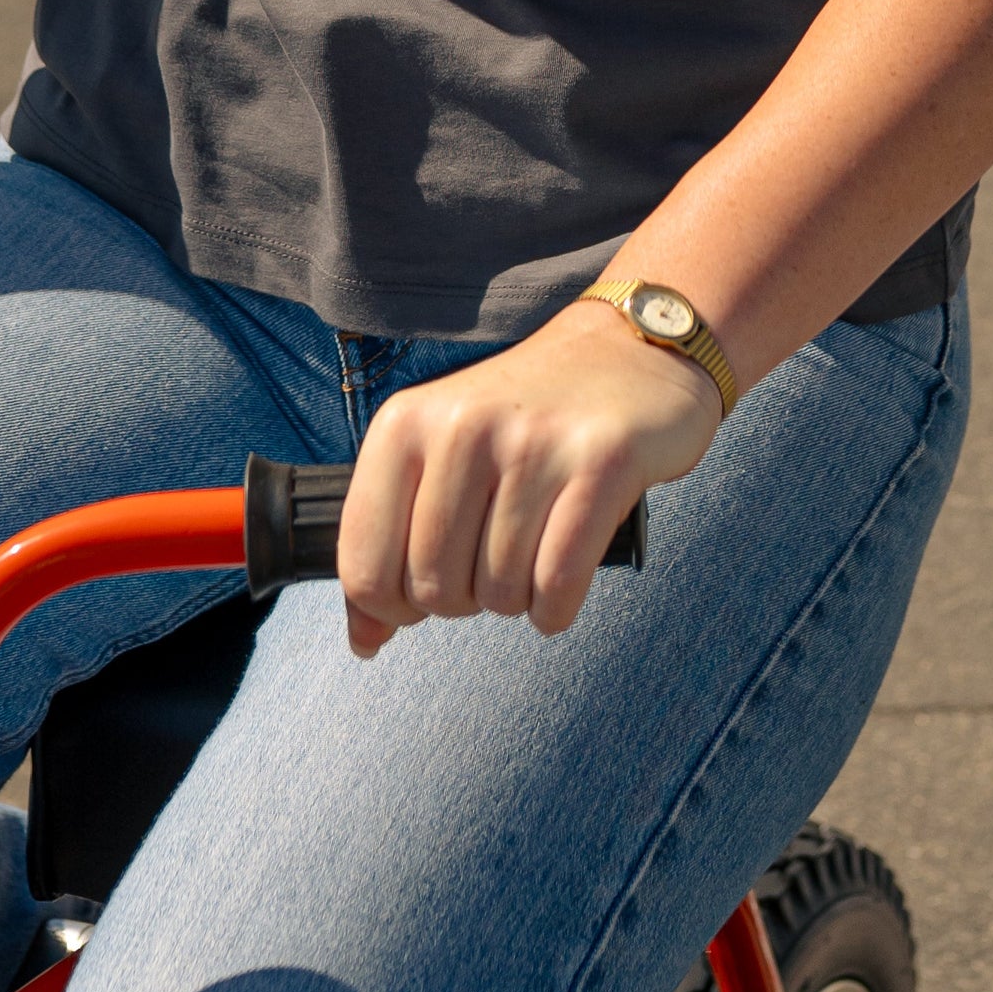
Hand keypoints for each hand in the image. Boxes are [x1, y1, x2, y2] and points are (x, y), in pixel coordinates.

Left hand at [335, 297, 723, 657]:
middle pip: (435, 588)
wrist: (628, 350)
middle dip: (463, 600)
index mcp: (406, 423)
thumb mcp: (437, 457)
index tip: (420, 592)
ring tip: (532, 550)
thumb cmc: (523, 420)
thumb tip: (364, 641)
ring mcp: (534, 443)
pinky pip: (558, 586)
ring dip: (517, 598)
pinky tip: (562, 575)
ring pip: (500, 594)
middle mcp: (463, 426)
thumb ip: (389, 543)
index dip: (390, 606)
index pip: (364, 564)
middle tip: (491, 561)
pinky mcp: (603, 462)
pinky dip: (556, 607)